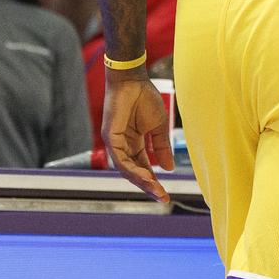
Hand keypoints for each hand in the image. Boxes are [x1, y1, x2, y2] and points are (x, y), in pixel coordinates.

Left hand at [103, 72, 172, 200]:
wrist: (133, 80)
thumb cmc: (144, 98)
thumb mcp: (158, 127)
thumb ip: (161, 147)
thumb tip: (168, 168)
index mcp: (134, 143)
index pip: (143, 167)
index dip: (154, 181)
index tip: (166, 194)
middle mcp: (122, 146)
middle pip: (134, 172)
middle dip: (148, 186)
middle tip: (162, 198)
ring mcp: (115, 143)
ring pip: (127, 169)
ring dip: (142, 181)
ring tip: (156, 189)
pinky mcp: (110, 137)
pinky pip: (121, 159)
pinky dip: (133, 169)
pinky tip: (147, 176)